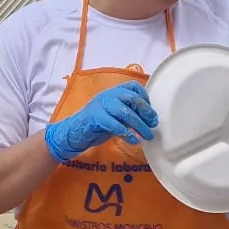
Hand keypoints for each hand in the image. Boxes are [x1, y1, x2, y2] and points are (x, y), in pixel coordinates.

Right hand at [44, 82, 158, 162]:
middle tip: (153, 124)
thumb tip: (149, 119)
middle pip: (132, 98)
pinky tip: (134, 141)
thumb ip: (128, 113)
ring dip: (140, 125)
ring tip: (148, 135)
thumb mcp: (115, 116)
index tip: (151, 112)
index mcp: (113, 92)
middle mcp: (107, 95)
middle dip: (146, 111)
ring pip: (126, 112)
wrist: (74, 132)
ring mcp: (101, 105)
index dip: (145, 97)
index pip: (133, 87)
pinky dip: (127, 133)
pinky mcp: (96, 118)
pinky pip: (116, 124)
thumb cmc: (97, 125)